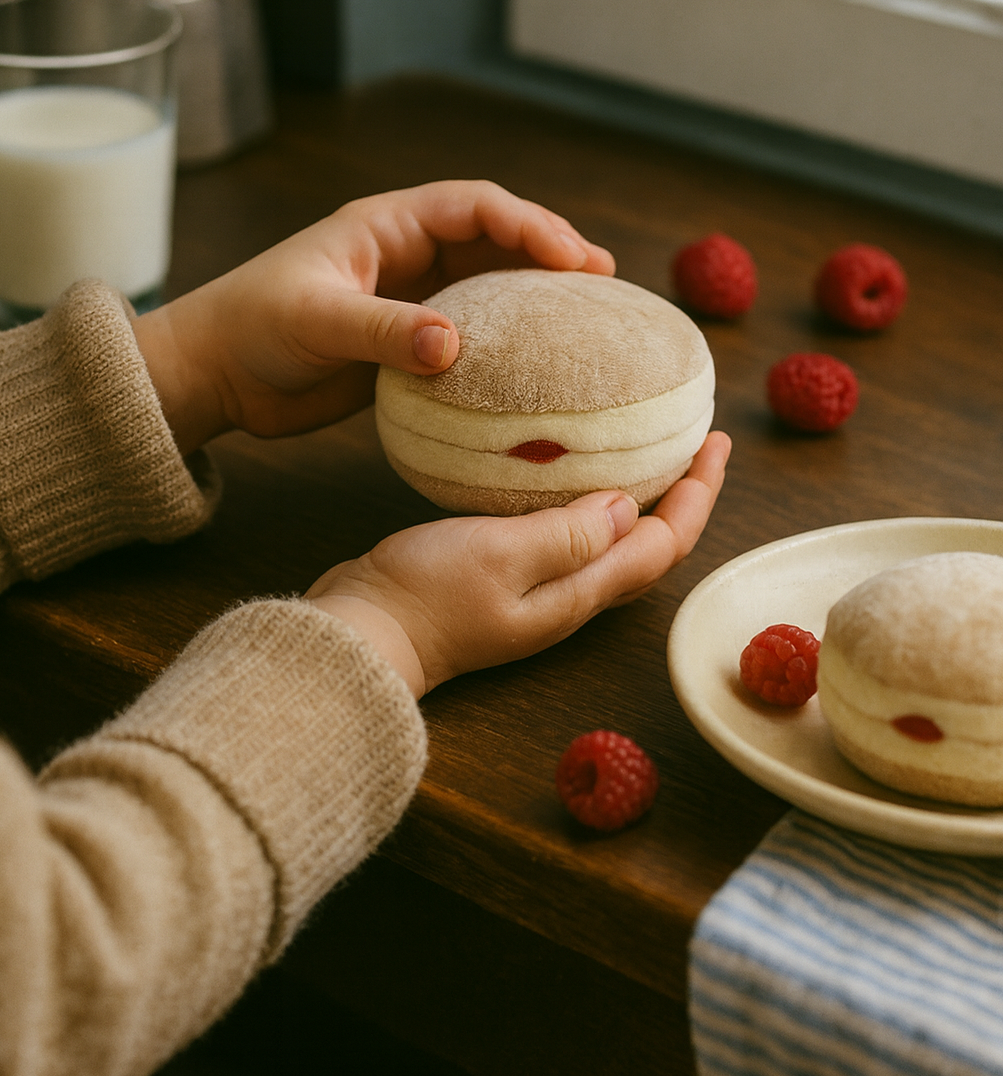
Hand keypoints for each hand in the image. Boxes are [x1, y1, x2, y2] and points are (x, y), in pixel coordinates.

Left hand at [133, 181, 613, 452]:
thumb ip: (384, 331)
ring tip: (590, 320)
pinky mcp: (408, 347)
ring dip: (537, 299)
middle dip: (550, 253)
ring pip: (491, 288)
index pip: (475, 207)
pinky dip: (509, 347)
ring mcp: (412, 301)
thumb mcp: (316, 321)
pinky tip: (540, 368)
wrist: (213, 375)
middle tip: (603, 280)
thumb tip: (454, 346)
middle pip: (496, 241)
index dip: (529, 224)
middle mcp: (408, 256)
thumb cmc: (250, 327)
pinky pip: (473, 339)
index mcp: (387, 227)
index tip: (571, 256)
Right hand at [305, 433, 730, 696]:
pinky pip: (573, 539)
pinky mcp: (507, 579)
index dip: (699, 494)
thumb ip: (569, 534)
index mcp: (579, 592)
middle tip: (698, 441)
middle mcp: (570, 597)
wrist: (360, 634)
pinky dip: (593, 505)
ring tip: (652, 452)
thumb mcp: (501, 554)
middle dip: (684, 496)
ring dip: (645, 500)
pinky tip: (572, 477)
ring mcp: (539, 592)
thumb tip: (630, 508)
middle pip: (652, 548)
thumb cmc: (426, 596)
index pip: (665, 543)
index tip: (715, 441)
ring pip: (615, 546)